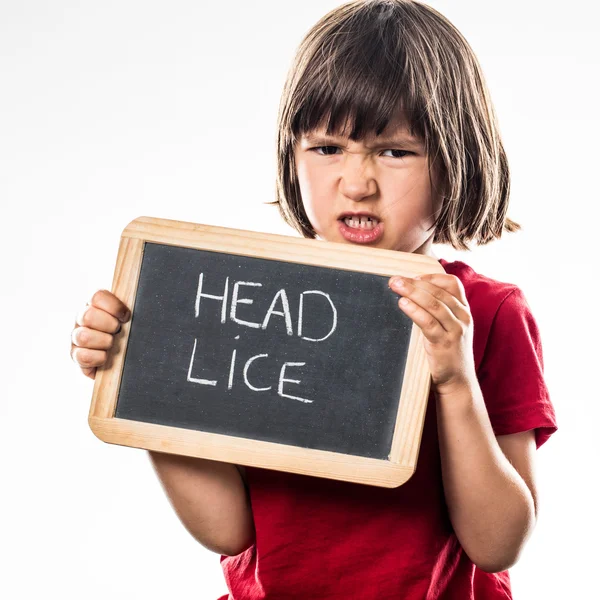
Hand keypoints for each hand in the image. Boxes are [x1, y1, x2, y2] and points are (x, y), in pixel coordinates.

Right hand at [70, 290, 130, 378]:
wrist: (119, 360)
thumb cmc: (126, 334)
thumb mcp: (128, 319)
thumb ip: (127, 312)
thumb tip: (131, 311)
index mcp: (94, 305)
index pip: (97, 296)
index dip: (115, 307)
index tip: (126, 317)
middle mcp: (81, 319)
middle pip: (88, 315)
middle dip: (110, 325)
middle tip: (118, 331)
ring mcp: (76, 337)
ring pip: (84, 336)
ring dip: (104, 342)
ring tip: (112, 345)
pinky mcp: (76, 356)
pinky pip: (83, 356)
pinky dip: (98, 358)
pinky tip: (106, 357)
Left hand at [388, 273, 476, 396]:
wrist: (458, 381)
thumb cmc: (448, 352)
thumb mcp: (449, 327)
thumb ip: (438, 310)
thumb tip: (412, 292)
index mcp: (463, 310)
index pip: (452, 283)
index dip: (432, 277)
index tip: (413, 277)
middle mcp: (462, 317)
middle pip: (438, 292)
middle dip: (414, 283)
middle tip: (395, 279)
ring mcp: (455, 330)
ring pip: (434, 304)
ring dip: (412, 293)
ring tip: (395, 286)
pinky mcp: (445, 343)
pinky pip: (428, 322)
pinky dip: (414, 311)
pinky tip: (403, 304)